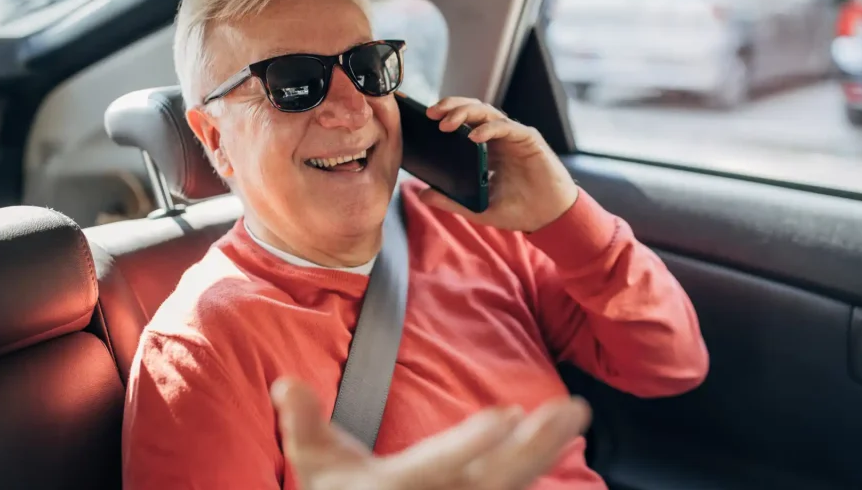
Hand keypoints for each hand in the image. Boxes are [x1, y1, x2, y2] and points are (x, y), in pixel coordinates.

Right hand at [271, 378, 590, 489]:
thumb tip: (286, 382)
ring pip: (513, 484)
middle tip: (572, 409)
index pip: (442, 464)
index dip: (475, 441)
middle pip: (497, 476)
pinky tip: (562, 448)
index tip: (508, 414)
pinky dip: (537, 474)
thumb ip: (303, 424)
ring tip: (575, 416)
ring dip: (547, 451)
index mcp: (400, 488)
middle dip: (537, 444)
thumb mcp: (315, 468)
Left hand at [421, 97, 577, 232]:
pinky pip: (506, 127)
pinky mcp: (528, 139)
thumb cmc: (518, 210)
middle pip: (471, 110)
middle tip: (430, 114)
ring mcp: (513, 136)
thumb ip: (452, 200)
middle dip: (450, 107)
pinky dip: (489, 128)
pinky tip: (473, 136)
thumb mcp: (478, 208)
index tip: (422, 119)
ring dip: (465, 113)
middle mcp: (498, 138)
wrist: (550, 218)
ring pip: (486, 112)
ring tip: (446, 123)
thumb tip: (422, 194)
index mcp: (485, 149)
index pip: (462, 122)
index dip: (443, 116)